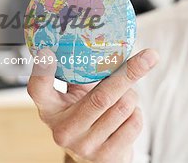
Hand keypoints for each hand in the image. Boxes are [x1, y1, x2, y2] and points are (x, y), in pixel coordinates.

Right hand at [27, 48, 158, 162]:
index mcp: (50, 110)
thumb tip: (96, 37)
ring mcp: (85, 146)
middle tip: (149, 56)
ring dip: (132, 95)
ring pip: (123, 107)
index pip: (38, 89)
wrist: (95, 155)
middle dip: (129, 73)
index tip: (48, 51)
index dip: (42, 70)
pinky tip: (127, 115)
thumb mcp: (74, 95)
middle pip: (100, 97)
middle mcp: (63, 131)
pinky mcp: (106, 157)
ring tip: (125, 96)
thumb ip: (79, 71)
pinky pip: (134, 123)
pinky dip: (137, 113)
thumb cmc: (87, 115)